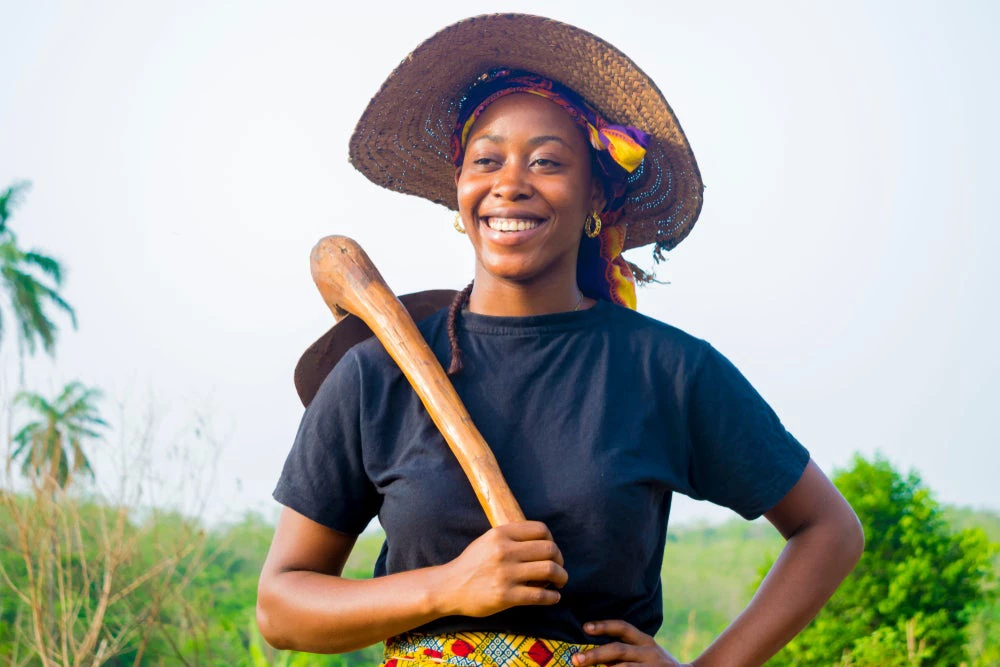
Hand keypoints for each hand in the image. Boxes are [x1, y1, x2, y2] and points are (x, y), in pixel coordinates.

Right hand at [436, 521, 567, 617]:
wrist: (449, 587)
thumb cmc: (472, 564)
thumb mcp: (488, 540)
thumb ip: (512, 537)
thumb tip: (544, 542)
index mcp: (500, 533)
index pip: (540, 529)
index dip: (552, 540)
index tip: (551, 551)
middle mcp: (504, 551)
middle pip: (549, 549)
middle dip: (560, 560)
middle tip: (559, 568)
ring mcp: (505, 574)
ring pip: (549, 570)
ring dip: (561, 577)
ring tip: (560, 582)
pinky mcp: (505, 596)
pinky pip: (540, 595)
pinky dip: (552, 597)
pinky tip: (553, 597)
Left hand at [573, 620, 688, 666]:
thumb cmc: (657, 665)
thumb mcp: (646, 652)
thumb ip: (624, 651)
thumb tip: (592, 655)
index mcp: (645, 641)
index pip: (623, 627)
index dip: (604, 626)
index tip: (585, 627)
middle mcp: (649, 652)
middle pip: (618, 650)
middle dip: (595, 655)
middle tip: (576, 660)